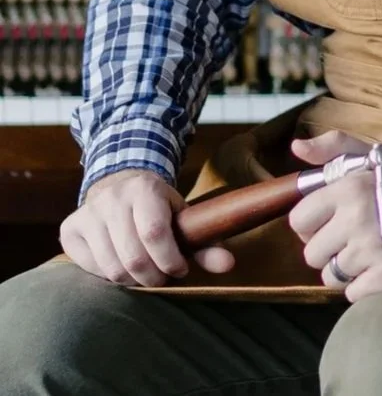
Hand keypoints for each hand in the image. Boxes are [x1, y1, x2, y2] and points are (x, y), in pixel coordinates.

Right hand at [59, 169, 235, 286]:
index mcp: (144, 188)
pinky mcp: (70, 228)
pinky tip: (121, 265)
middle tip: (163, 278)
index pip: (155, 233)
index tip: (180, 269)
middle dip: (153, 277)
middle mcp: (112, 198)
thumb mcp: (182, 217)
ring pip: (110, 268)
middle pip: (132, 257)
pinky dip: (109, 277)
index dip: (170, 260)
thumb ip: (205, 243)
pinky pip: (89, 269)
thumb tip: (229, 266)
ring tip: (144, 273)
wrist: (119, 183)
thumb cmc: (157, 208)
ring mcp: (88, 212)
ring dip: (132, 280)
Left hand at [288, 131, 381, 301]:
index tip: (330, 221)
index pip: (298, 220)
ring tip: (369, 253)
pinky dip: (363, 285)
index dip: (312, 223)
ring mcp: (371, 253)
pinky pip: (351, 293)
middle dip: (329, 248)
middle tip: (353, 238)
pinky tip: (381, 267)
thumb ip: (333, 147)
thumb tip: (297, 147)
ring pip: (329, 275)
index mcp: (349, 189)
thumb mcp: (372, 158)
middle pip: (311, 254)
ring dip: (346, 269)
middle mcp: (356, 220)